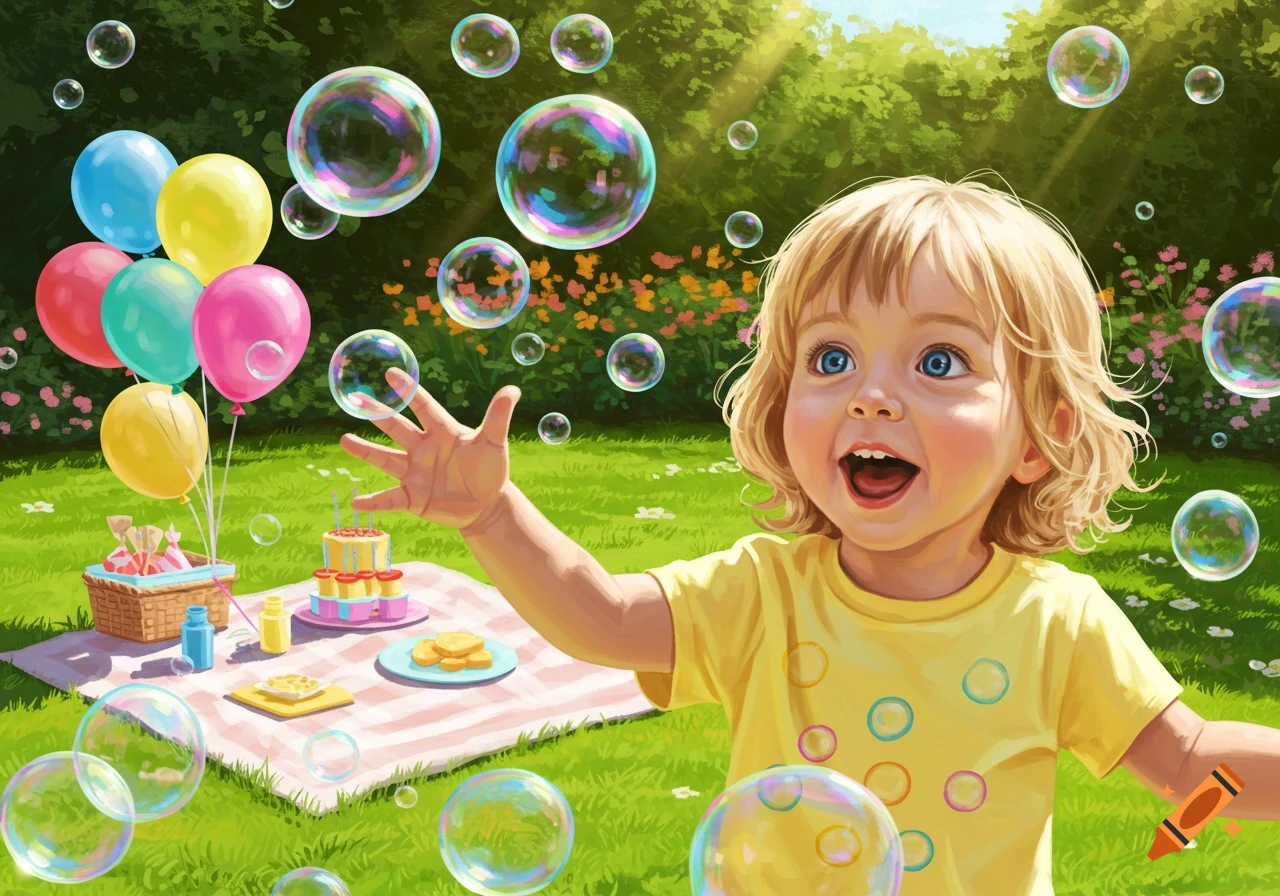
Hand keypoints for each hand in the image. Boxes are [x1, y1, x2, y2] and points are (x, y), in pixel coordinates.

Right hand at [339, 368, 519, 530]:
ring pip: (386, 459)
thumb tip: (513, 389)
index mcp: (442, 432)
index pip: (423, 408)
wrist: (486, 505)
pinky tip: (356, 503)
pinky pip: (390, 499)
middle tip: (356, 398)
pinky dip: (374, 502)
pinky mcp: (413, 497)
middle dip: (378, 414)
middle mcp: (423, 449)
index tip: (391, 374)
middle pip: (397, 428)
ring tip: (344, 440)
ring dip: (366, 451)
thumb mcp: (494, 443)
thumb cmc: (489, 470)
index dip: (409, 391)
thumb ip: (498, 417)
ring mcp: (415, 473)